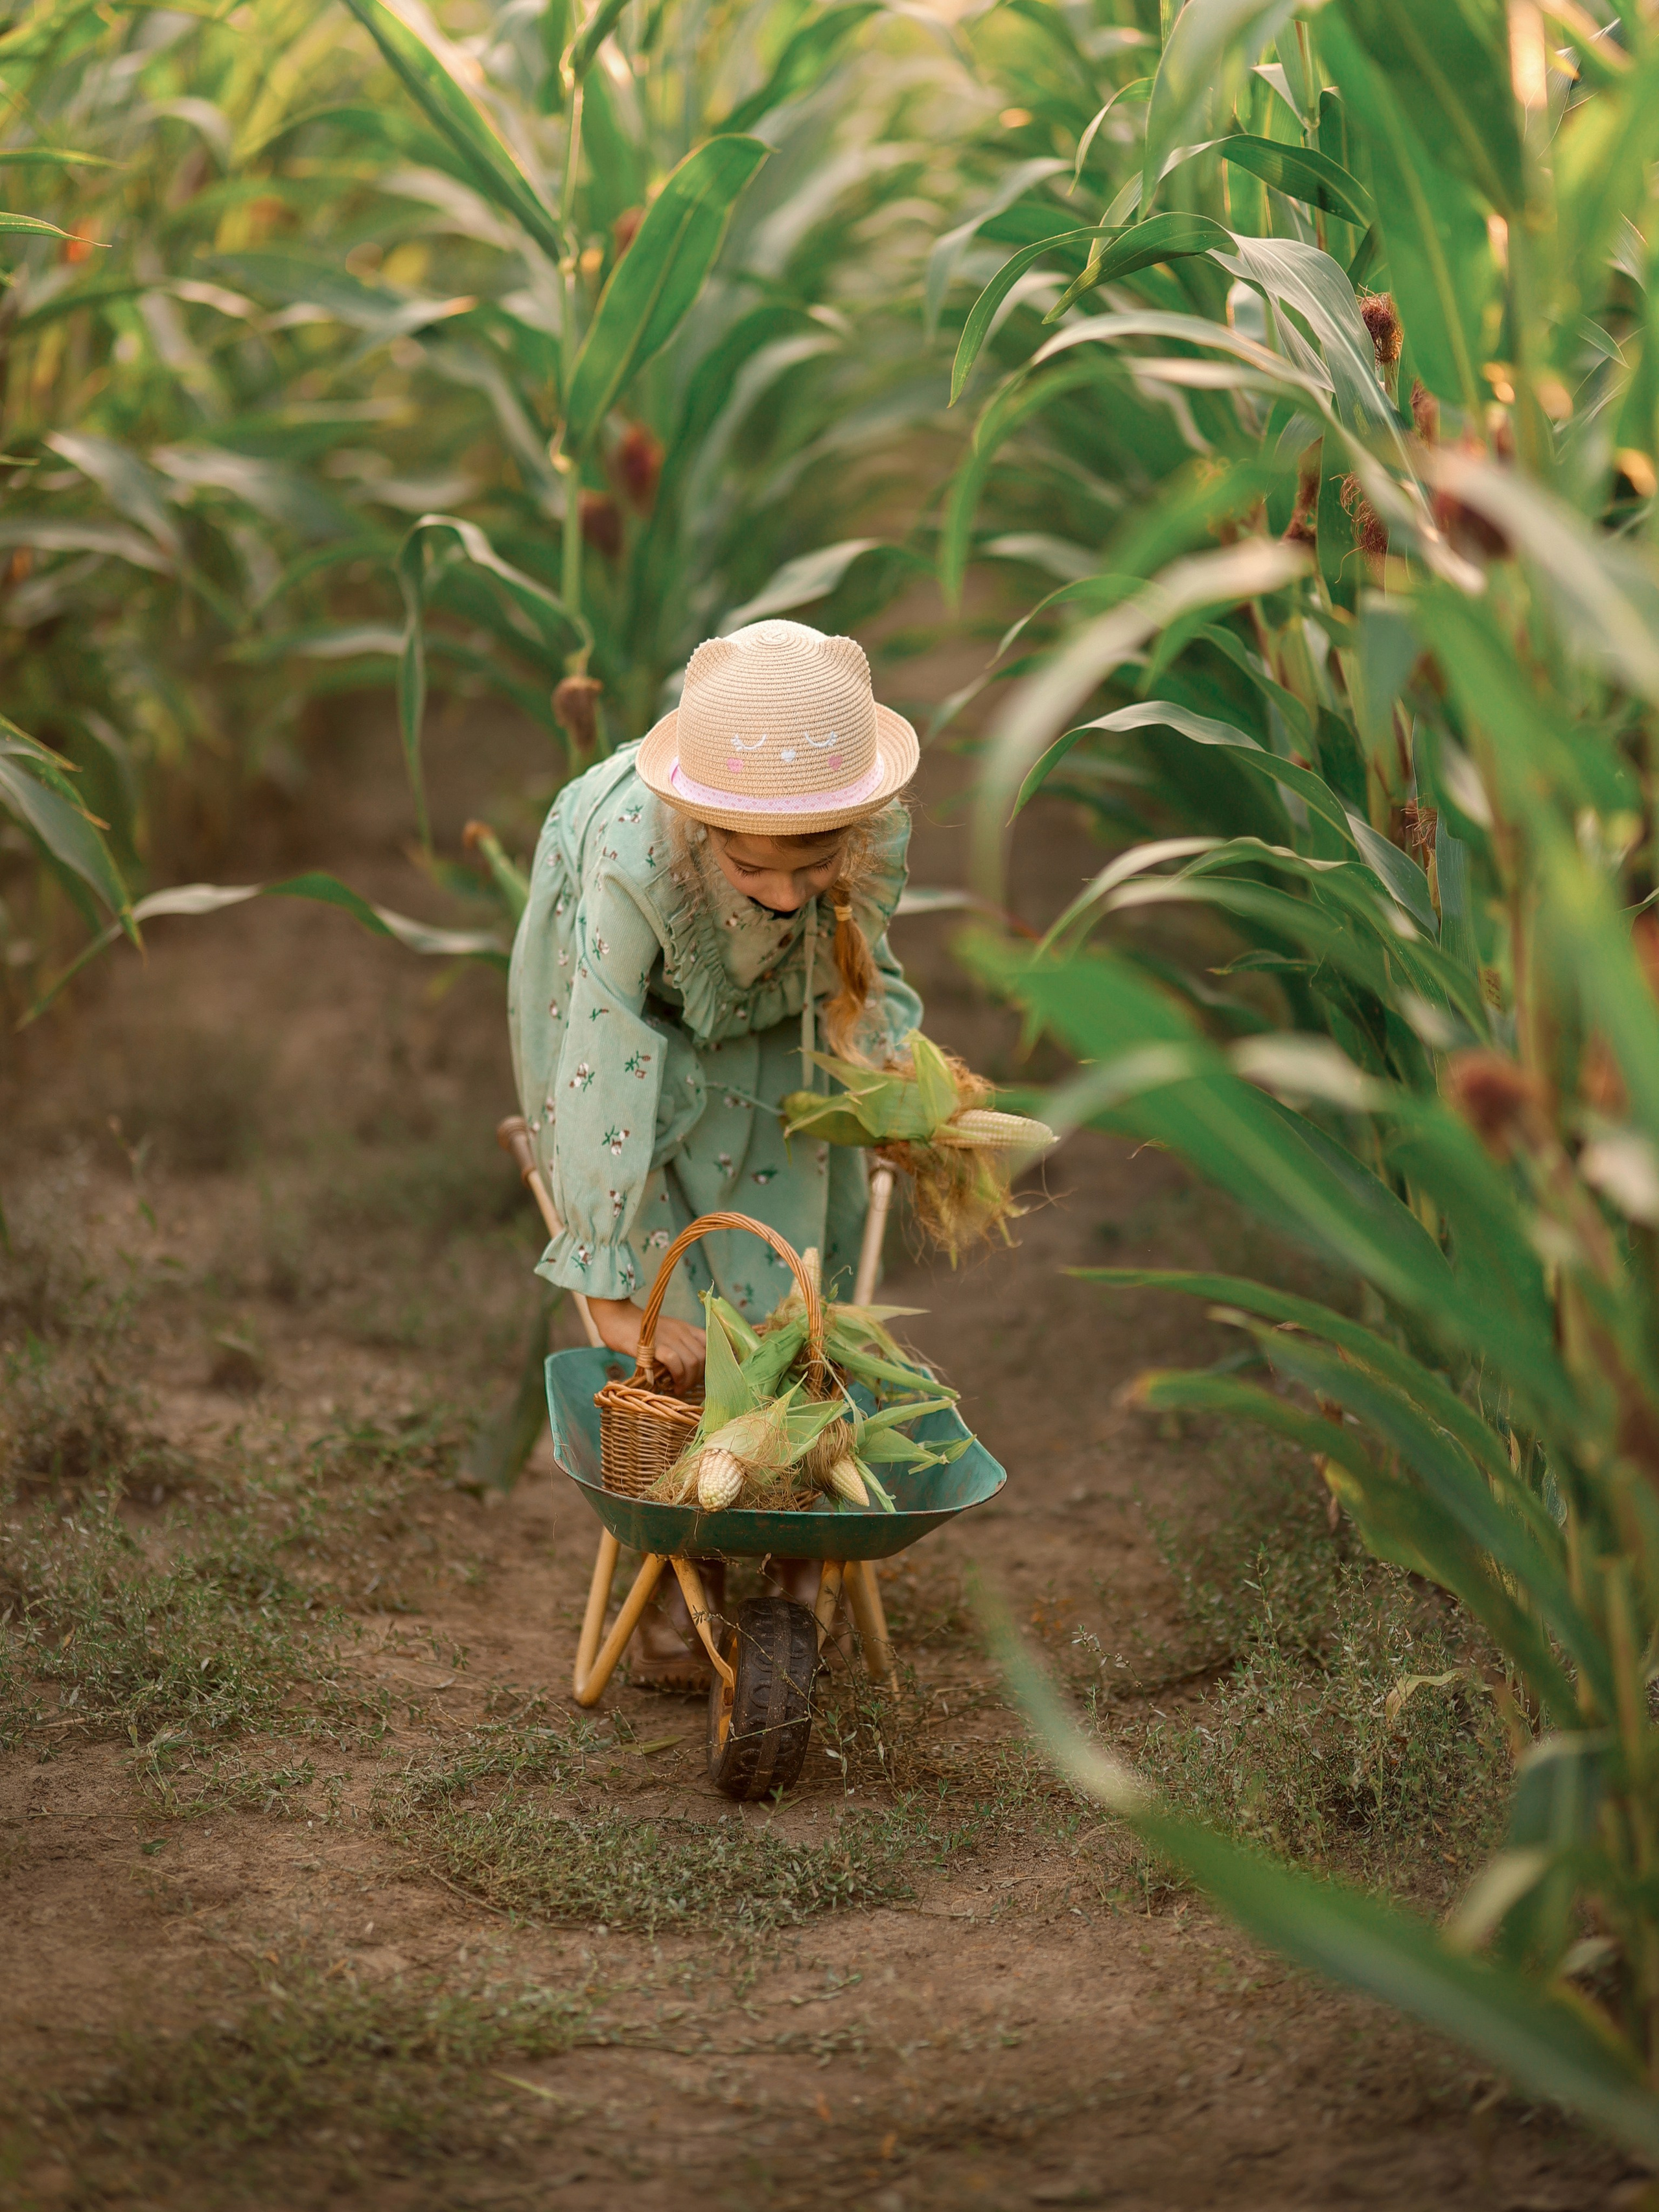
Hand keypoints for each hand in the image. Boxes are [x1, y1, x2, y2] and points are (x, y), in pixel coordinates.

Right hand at [587, 1297, 705, 1391]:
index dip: (710, 1364)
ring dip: (688, 1380)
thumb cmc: (638, 1331)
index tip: (701, 1378)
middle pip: (703, 1357)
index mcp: (686, 1328)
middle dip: (698, 1377)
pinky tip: (671, 1385)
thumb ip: (678, 1347)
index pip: (711, 1344)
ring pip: (692, 1361)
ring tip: (678, 1389)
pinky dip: (677, 1376)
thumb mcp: (665, 1335)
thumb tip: (688, 1372)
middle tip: (686, 1387)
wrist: (616, 1318)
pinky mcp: (655, 1345)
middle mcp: (681, 1331)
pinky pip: (675, 1361)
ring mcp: (669, 1337)